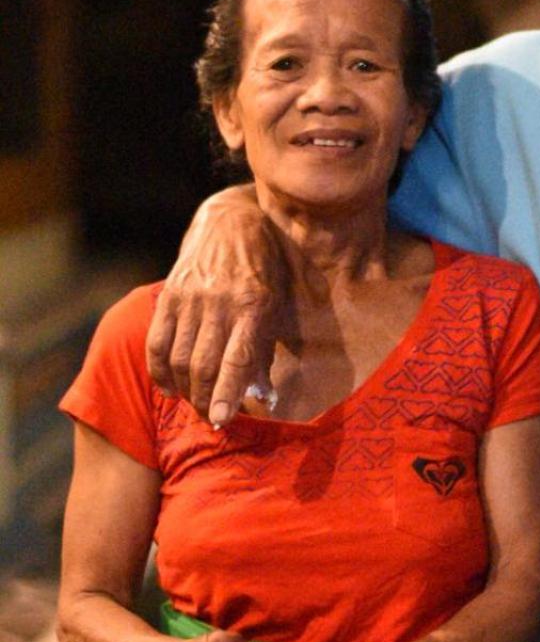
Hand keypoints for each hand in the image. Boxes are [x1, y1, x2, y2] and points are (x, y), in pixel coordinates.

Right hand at [146, 189, 285, 425]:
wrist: (231, 221)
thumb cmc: (265, 269)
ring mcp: (191, 297)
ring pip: (180, 358)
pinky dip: (160, 371)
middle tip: (212, 419)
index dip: (228, 393)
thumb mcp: (278, 304)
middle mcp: (220, 301)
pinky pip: (158, 342)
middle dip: (206, 400)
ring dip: (186, 390)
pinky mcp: (170, 294)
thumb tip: (262, 397)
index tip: (222, 420)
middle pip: (205, 365)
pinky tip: (169, 388)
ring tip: (196, 404)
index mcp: (254, 304)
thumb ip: (266, 349)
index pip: (237, 358)